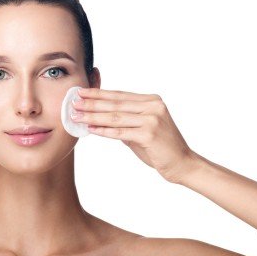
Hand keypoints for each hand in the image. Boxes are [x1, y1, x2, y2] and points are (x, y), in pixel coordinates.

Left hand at [71, 88, 196, 183]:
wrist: (183, 164)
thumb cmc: (161, 148)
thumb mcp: (141, 130)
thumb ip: (124, 122)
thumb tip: (99, 118)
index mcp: (151, 101)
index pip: (119, 95)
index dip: (98, 93)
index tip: (81, 91)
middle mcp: (153, 106)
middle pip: (115, 103)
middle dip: (91, 103)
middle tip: (73, 102)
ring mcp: (152, 119)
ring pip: (115, 116)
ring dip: (93, 116)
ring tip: (76, 116)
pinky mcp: (149, 133)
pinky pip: (120, 132)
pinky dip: (103, 131)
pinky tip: (90, 129)